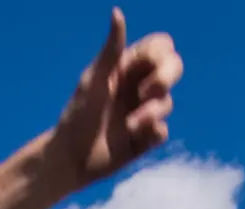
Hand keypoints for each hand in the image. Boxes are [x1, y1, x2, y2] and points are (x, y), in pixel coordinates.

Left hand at [49, 7, 183, 191]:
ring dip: (150, 113)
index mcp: (126, 69)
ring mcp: (144, 112)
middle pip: (174, 68)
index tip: (143, 65)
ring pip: (168, 103)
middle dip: (166, 78)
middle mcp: (138, 87)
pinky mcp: (145, 138)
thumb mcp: (93, 80)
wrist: (69, 159)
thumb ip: (110, 50)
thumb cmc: (76, 115)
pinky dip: (152, 133)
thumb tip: (116, 12)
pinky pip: (162, 131)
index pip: (160, 48)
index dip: (159, 54)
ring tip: (128, 125)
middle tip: (146, 93)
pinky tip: (133, 139)